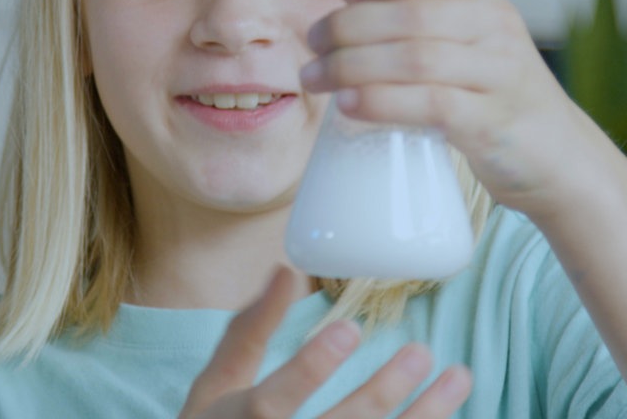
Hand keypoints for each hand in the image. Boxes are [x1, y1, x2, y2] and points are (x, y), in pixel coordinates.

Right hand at [179, 266, 470, 417]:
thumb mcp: (215, 384)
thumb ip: (247, 331)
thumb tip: (283, 271)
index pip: (274, 401)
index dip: (311, 367)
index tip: (350, 329)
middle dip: (384, 392)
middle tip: (421, 351)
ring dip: (423, 417)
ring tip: (458, 379)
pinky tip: (447, 415)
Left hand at [300, 0, 585, 215]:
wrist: (547, 146)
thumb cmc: (484, 83)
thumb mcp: (461, 32)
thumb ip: (413, 8)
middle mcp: (494, 26)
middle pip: (412, 16)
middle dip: (348, 27)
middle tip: (314, 43)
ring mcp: (497, 74)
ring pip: (415, 59)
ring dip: (352, 67)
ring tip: (316, 77)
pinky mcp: (490, 122)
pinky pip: (430, 104)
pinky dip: (381, 101)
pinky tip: (348, 104)